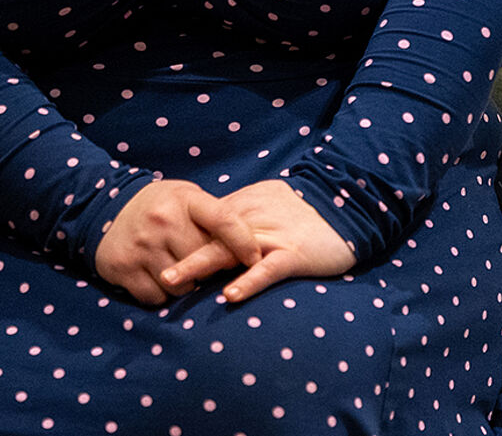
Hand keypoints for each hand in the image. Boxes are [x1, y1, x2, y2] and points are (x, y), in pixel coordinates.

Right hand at [95, 179, 261, 305]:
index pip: (224, 221)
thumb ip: (215, 219)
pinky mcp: (122, 268)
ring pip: (182, 286)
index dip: (244, 243)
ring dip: (186, 286)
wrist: (107, 207)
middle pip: (204, 261)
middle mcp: (163, 221)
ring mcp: (141, 245)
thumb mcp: (190, 199)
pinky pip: (156, 297)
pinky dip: (162, 295)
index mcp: (186, 200)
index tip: (256, 259)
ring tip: (179, 271)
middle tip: (204, 267)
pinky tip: (158, 279)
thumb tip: (249, 250)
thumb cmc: (163, 206)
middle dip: (209, 269)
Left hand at [161, 178, 356, 302]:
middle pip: (209, 237)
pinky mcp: (295, 252)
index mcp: (244, 207)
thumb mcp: (267, 207)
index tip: (151, 258)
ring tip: (174, 281)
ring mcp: (274, 235)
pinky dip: (250, 281)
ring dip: (200, 265)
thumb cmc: (306, 214)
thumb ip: (238, 221)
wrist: (350, 206)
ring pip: (231, 251)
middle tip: (151, 270)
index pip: (203, 225)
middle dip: (178, 254)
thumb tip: (207, 237)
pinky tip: (232, 295)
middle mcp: (253, 219)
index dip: (178, 242)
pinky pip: (269, 268)